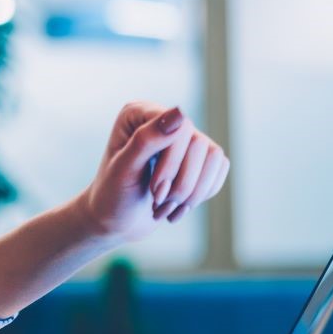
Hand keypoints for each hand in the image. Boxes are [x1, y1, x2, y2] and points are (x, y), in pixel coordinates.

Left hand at [75, 101, 230, 242]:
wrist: (118, 221)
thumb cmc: (113, 195)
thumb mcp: (124, 169)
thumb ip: (146, 140)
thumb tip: (179, 112)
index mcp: (139, 113)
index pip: (180, 128)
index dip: (172, 163)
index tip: (154, 190)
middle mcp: (163, 118)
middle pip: (200, 144)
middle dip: (181, 182)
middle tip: (158, 200)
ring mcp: (183, 137)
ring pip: (214, 156)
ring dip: (192, 191)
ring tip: (165, 205)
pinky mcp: (197, 157)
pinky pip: (219, 169)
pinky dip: (200, 195)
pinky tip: (177, 205)